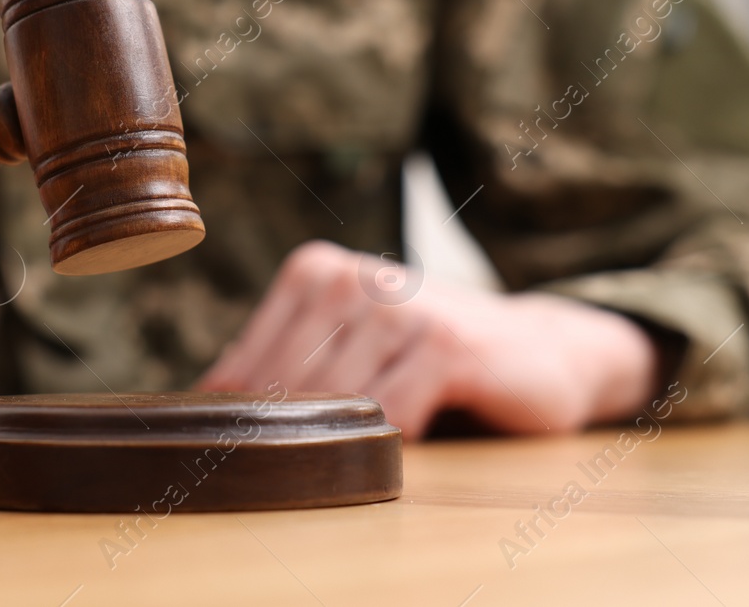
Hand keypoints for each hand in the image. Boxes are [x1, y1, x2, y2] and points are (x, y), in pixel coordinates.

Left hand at [197, 241, 658, 437]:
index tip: (227, 458)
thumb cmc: (433, 355)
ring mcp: (403, 307)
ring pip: (333, 402)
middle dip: (281, 439)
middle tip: (284, 476)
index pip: (246, 363)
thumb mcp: (352, 345)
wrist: (544, 348)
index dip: (237, 419)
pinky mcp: (448, 345)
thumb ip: (289, 364)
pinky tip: (404, 447)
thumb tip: (203, 406)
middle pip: (283, 387)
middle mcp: (354, 279)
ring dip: (336, 445)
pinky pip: (393, 415)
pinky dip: (391, 444)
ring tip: (348, 463)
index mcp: (316, 272)